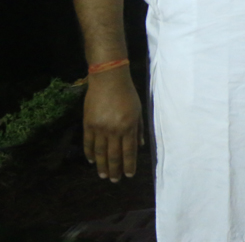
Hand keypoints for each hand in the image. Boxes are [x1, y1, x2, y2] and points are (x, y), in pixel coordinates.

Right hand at [82, 67, 142, 181]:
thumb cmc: (127, 94)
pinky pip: (88, 143)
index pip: (129, 151)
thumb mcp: (138, 110)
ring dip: (102, 166)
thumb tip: (140, 146)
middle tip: (115, 181)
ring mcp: (99, 128)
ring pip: (100, 152)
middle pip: (114, 155)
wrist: (108, 79)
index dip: (129, 165)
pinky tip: (92, 161)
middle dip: (115, 170)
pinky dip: (90, 153)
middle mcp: (114, 130)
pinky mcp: (88, 124)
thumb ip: (139, 129)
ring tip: (104, 176)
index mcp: (128, 127)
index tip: (129, 175)